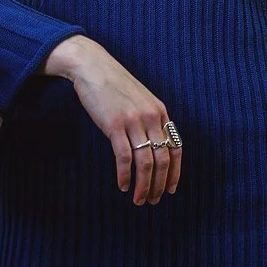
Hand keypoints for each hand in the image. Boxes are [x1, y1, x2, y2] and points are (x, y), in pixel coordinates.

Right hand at [44, 35, 179, 204]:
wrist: (91, 66)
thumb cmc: (111, 83)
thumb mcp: (138, 99)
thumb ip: (148, 119)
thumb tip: (151, 144)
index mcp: (160, 112)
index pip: (175, 149)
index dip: (174, 173)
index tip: (169, 189)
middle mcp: (152, 118)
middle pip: (162, 160)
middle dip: (158, 185)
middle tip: (152, 200)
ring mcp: (134, 121)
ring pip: (146, 162)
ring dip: (143, 185)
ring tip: (138, 199)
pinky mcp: (114, 125)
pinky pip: (124, 157)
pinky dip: (125, 175)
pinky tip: (123, 185)